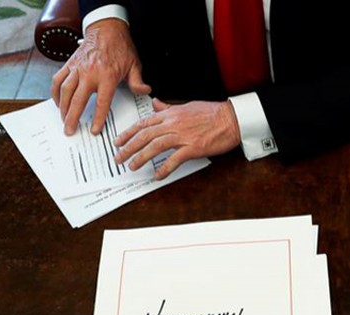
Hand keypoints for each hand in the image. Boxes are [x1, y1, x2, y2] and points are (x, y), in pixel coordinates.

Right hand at [51, 18, 150, 135]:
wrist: (106, 28)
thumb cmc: (121, 47)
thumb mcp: (135, 64)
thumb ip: (138, 81)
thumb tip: (145, 92)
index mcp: (107, 76)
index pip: (101, 102)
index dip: (97, 118)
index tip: (94, 130)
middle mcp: (89, 73)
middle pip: (77, 100)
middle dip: (72, 117)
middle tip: (69, 130)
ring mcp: (77, 68)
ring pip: (64, 91)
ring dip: (62, 107)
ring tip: (63, 120)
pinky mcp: (69, 64)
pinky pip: (58, 79)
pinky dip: (55, 92)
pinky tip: (57, 102)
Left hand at [115, 99, 241, 179]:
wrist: (231, 119)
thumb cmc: (212, 113)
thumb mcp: (186, 106)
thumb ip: (168, 108)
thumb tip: (156, 104)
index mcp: (171, 114)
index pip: (143, 124)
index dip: (128, 133)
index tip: (118, 141)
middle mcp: (173, 124)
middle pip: (144, 136)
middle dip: (128, 148)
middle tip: (118, 157)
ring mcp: (182, 136)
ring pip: (154, 147)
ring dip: (141, 158)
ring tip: (132, 166)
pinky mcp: (193, 148)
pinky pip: (174, 160)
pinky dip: (164, 168)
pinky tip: (157, 175)